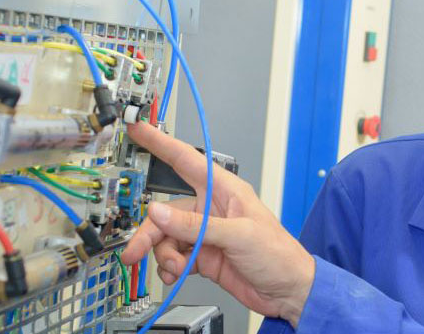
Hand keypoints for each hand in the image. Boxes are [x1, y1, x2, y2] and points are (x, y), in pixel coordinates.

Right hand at [121, 122, 315, 326]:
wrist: (288, 292)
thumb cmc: (279, 255)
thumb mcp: (239, 236)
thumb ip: (196, 225)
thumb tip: (160, 213)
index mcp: (224, 191)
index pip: (186, 160)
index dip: (160, 143)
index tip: (138, 130)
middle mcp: (210, 209)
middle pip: (166, 211)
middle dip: (150, 232)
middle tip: (135, 251)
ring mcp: (204, 234)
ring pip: (166, 237)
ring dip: (164, 255)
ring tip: (175, 268)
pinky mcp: (202, 256)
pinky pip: (173, 256)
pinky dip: (170, 267)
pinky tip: (176, 274)